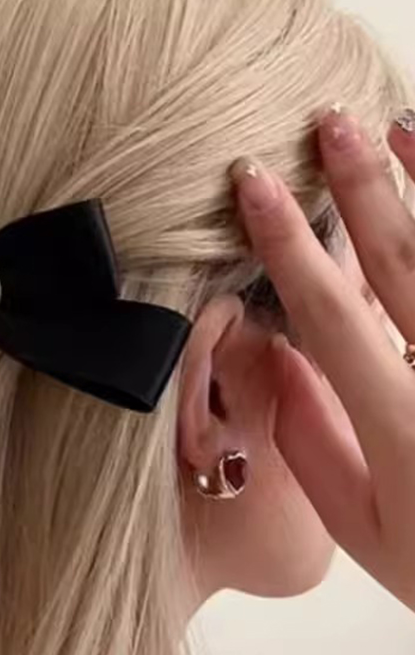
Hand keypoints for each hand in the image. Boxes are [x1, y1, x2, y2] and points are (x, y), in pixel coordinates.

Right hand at [233, 107, 414, 609]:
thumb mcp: (361, 530)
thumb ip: (310, 445)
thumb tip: (277, 361)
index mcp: (403, 427)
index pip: (331, 313)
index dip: (288, 244)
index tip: (255, 189)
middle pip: (403, 261)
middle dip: (358, 187)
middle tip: (323, 124)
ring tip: (393, 127)